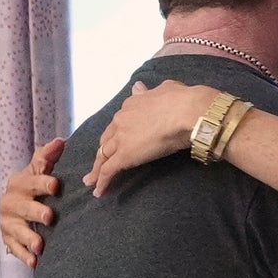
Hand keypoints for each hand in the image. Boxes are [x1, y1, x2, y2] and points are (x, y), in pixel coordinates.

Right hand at [0, 140, 64, 268]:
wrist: (16, 207)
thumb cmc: (34, 187)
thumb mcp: (38, 171)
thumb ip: (47, 158)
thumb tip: (59, 142)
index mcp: (20, 183)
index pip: (31, 181)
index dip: (43, 182)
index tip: (56, 185)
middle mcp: (10, 202)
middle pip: (24, 207)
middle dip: (35, 212)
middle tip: (49, 217)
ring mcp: (8, 222)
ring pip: (17, 230)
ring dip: (28, 237)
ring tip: (40, 245)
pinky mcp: (8, 239)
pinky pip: (14, 248)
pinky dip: (24, 256)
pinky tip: (34, 262)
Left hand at [83, 80, 220, 195]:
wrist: (187, 111)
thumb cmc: (182, 100)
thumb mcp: (165, 89)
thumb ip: (150, 91)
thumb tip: (138, 86)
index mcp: (131, 105)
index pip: (119, 122)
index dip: (116, 133)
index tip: (116, 140)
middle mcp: (121, 120)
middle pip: (106, 139)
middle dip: (101, 151)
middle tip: (98, 162)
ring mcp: (121, 138)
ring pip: (103, 156)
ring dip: (96, 169)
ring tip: (91, 181)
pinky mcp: (125, 155)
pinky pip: (109, 171)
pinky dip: (102, 181)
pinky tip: (98, 191)